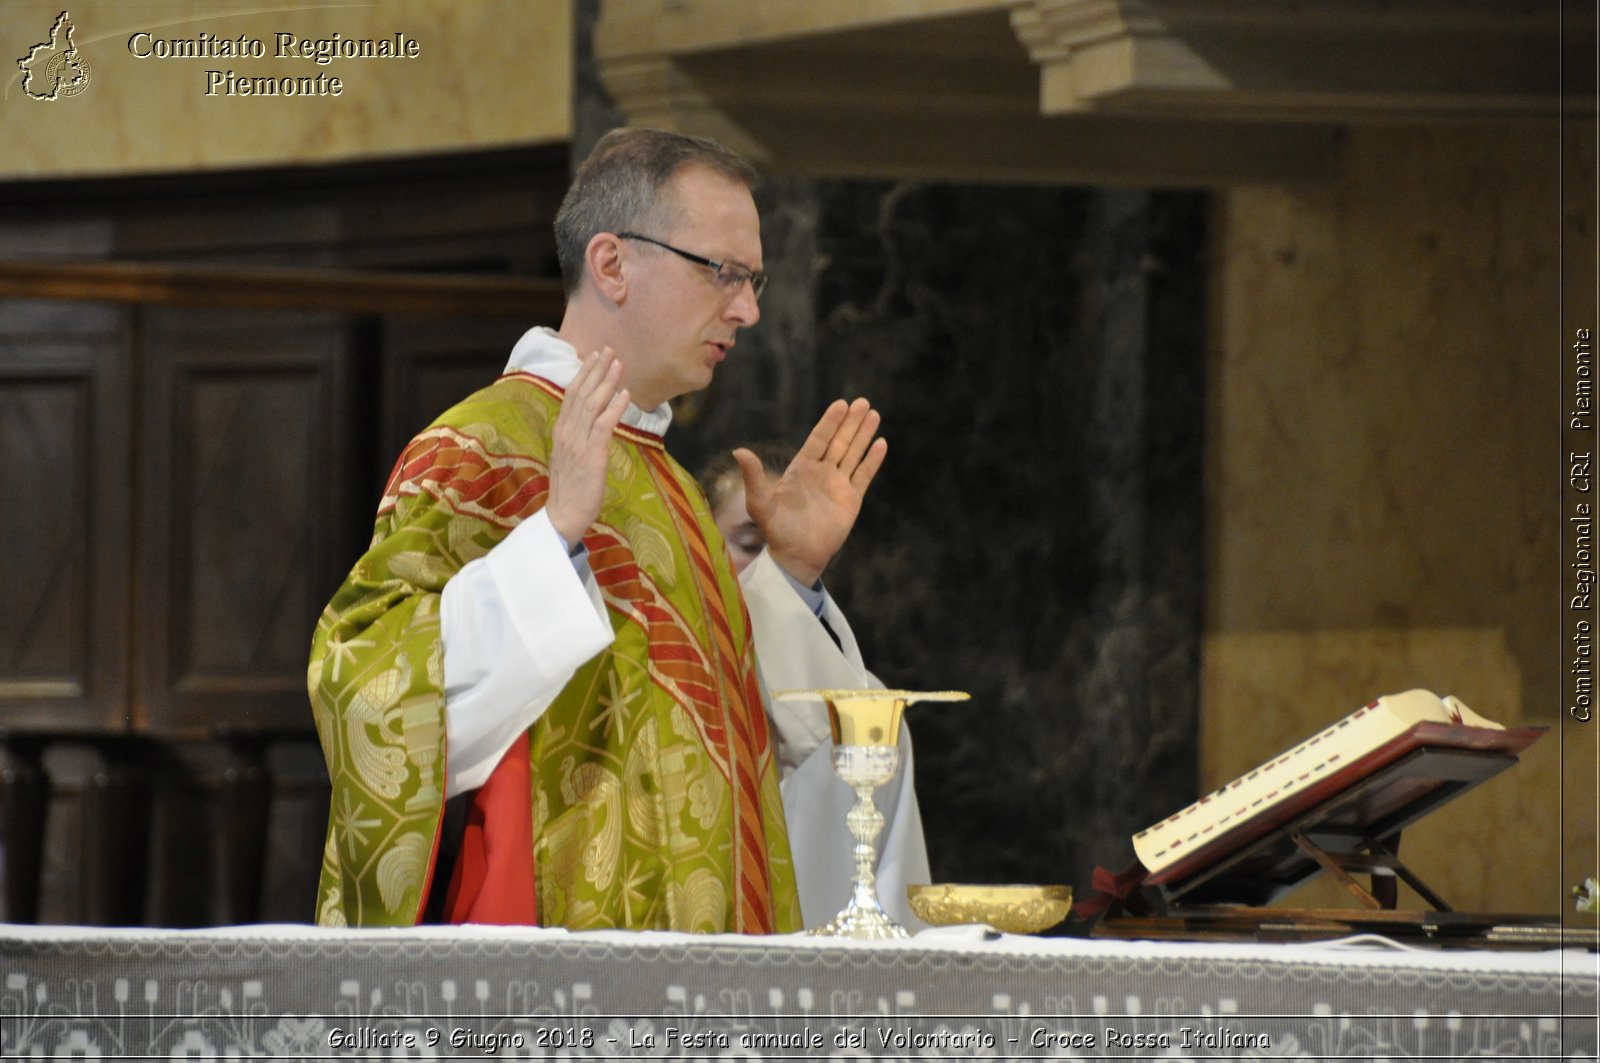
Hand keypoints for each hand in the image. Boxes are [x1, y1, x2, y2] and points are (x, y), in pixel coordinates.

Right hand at [546, 347, 628, 544]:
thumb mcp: (571, 456)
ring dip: (607, 382)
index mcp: (562, 431)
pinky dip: (614, 408)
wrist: (564, 515)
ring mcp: (577, 444)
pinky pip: (603, 426)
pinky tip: (625, 394)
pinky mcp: (591, 456)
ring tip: (619, 364)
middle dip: (596, 370)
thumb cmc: (571, 489)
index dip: (584, 373)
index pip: (571, 395)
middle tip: (609, 350)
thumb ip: (579, 437)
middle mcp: (567, 433)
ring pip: (592, 405)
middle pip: (581, 394)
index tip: (594, 356)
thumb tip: (593, 421)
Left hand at [738, 397, 886, 586]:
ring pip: (853, 454)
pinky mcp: (851, 500)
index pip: (819, 439)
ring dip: (863, 435)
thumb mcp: (760, 502)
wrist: (796, 556)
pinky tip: (881, 443)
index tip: (841, 404)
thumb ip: (753, 476)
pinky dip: (872, 460)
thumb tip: (739, 451)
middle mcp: (821, 473)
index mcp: (801, 469)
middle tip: (863, 402)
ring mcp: (838, 485)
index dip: (830, 422)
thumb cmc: (776, 531)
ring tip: (873, 414)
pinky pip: (863, 475)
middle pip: (839, 441)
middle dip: (851, 422)